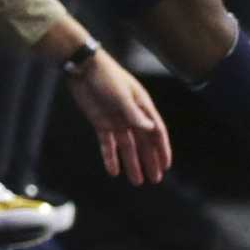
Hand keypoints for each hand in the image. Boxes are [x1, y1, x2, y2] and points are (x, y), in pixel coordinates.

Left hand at [66, 51, 172, 183]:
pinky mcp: (101, 123)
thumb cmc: (107, 77)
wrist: (83, 68)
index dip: (162, 149)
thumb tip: (151, 129)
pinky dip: (110, 158)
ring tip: (137, 181)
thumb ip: (135, 114)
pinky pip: (108, 144)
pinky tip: (114, 171)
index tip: (166, 166)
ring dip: (132, 163)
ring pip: (127, 147)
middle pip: (143, 143)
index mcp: (142, 106)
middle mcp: (132, 115)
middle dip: (150, 161)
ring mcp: (116, 120)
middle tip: (155, 179)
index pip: (156, 131)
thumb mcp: (122, 96)